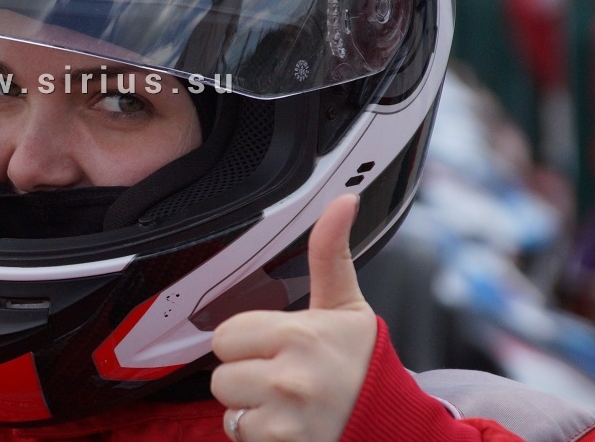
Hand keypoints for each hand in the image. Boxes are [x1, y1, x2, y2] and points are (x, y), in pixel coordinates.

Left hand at [210, 194, 375, 441]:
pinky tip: (289, 425)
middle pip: (220, 374)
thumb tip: (343, 199)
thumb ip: (330, 253)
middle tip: (281, 374)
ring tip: (285, 401)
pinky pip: (241, 436)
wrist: (397, 427)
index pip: (226, 335)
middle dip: (245, 374)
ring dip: (249, 407)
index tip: (276, 345)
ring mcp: (286, 419)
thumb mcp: (348, 307)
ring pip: (227, 408)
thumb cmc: (365, 365)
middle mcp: (290, 378)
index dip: (246, 340)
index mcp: (300, 334)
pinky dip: (260, 434)